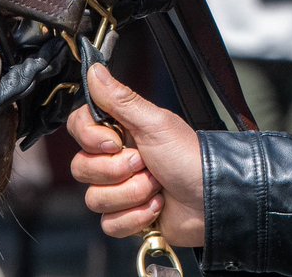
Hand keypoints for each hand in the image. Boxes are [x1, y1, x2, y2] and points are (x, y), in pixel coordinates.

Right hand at [66, 62, 204, 245]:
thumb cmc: (187, 156)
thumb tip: (94, 68)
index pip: (78, 128)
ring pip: (95, 199)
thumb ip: (119, 98)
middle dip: (117, 170)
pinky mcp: (127, 217)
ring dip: (131, 194)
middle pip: (81, 167)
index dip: (90, 139)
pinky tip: (156, 207)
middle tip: (145, 163)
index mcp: (119, 130)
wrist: (212, 200)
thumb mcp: (153, 122)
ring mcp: (120, 189)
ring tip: (157, 186)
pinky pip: (109, 224)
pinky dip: (135, 217)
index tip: (114, 142)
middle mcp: (115, 158)